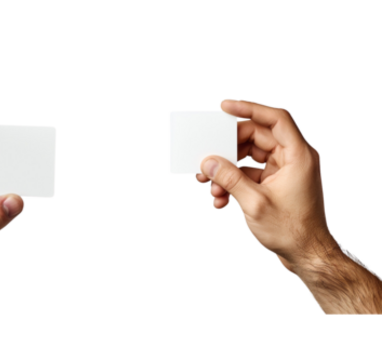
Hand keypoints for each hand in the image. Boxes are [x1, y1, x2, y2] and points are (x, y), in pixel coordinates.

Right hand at [194, 99, 336, 273]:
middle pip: (257, 137)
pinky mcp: (276, 184)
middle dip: (228, 148)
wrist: (308, 255)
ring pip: (250, 157)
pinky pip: (250, 174)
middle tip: (207, 156)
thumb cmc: (292, 230)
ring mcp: (285, 172)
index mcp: (298, 156)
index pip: (275, 118)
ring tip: (210, 184)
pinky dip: (234, 183)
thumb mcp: (254, 203)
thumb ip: (229, 178)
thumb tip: (209, 162)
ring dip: (228, 170)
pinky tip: (220, 198)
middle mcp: (294, 159)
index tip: (224, 107)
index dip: (249, 108)